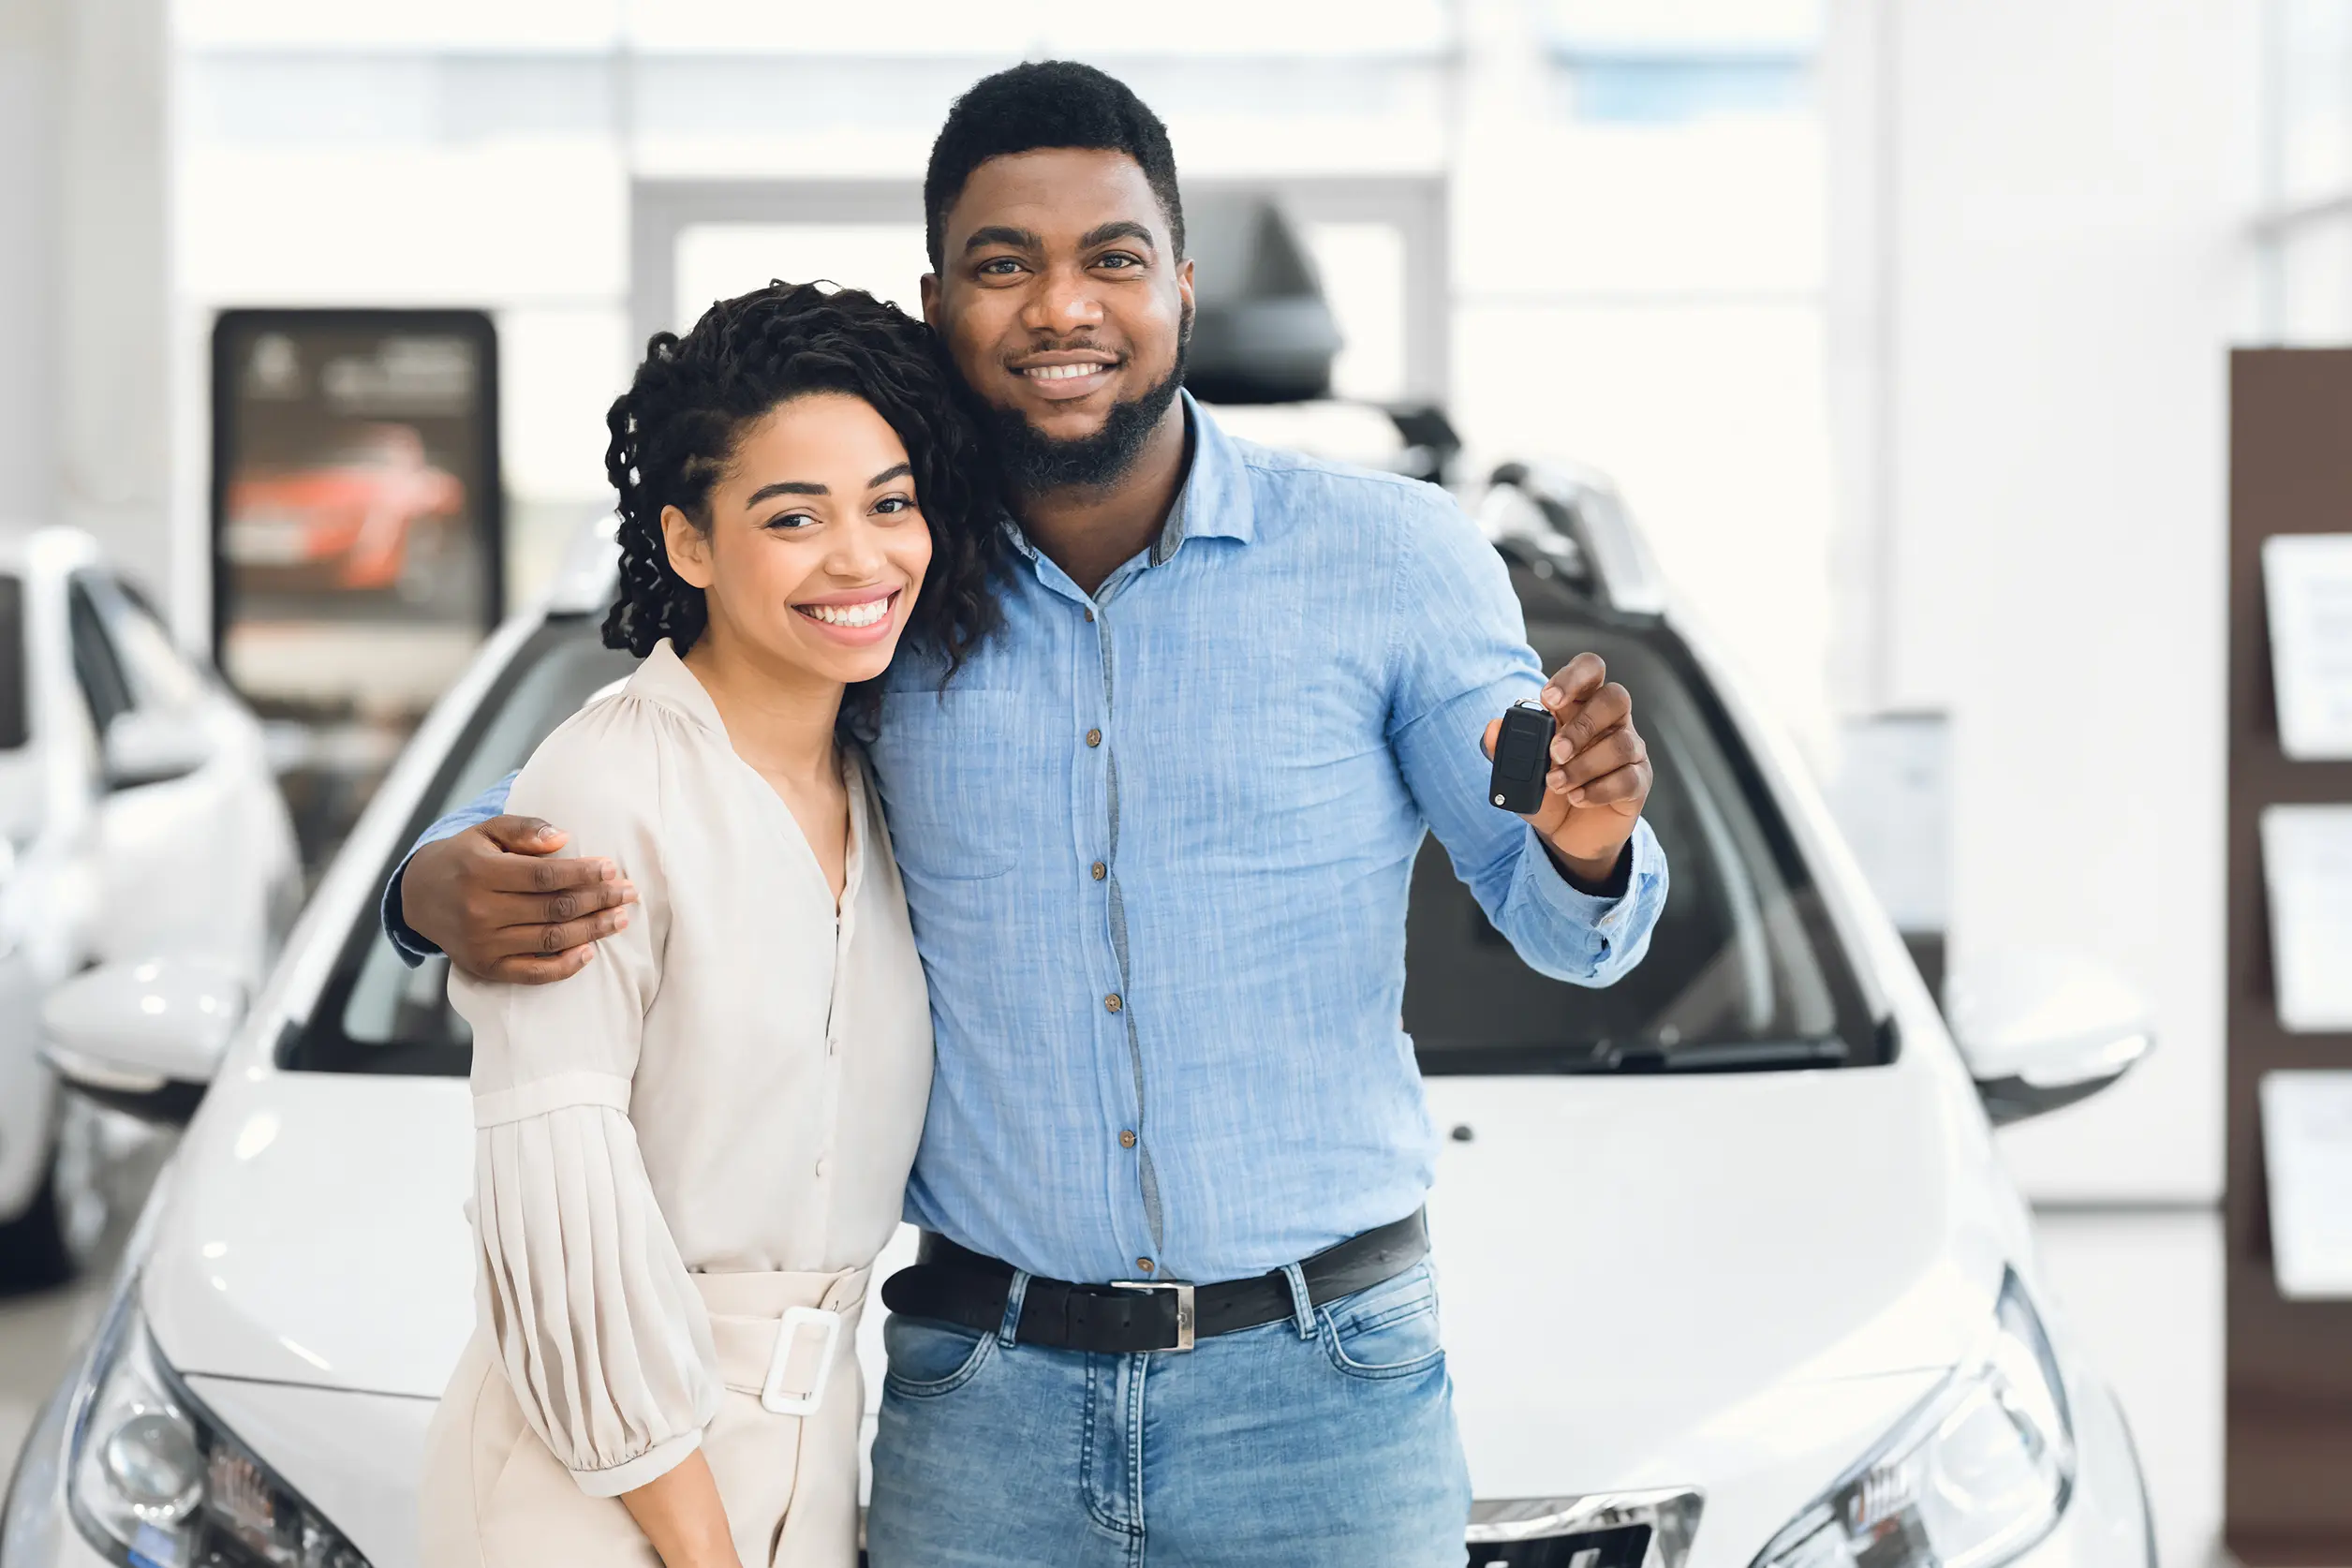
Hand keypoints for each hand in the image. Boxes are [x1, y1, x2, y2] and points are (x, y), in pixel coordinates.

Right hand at [399, 815, 636, 982]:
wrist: (419, 896)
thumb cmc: (464, 858)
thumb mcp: (487, 831)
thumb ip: (524, 830)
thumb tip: (564, 839)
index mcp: (480, 874)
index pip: (544, 877)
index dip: (582, 874)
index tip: (611, 868)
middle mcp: (479, 912)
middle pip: (553, 909)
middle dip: (598, 900)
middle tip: (629, 892)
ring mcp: (482, 944)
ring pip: (550, 939)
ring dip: (592, 931)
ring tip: (620, 918)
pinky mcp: (485, 968)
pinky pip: (532, 973)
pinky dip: (565, 966)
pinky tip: (590, 952)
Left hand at [1482, 652, 1652, 885]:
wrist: (1567, 833)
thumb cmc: (1547, 791)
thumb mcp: (1519, 772)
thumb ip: (1505, 749)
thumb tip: (1493, 729)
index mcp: (1580, 706)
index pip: (1590, 670)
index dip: (1573, 677)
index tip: (1549, 699)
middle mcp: (1609, 722)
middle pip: (1615, 698)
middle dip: (1583, 725)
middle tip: (1555, 752)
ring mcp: (1629, 750)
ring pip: (1622, 743)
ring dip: (1584, 766)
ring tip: (1556, 784)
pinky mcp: (1638, 780)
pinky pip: (1629, 777)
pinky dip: (1599, 789)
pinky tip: (1577, 798)